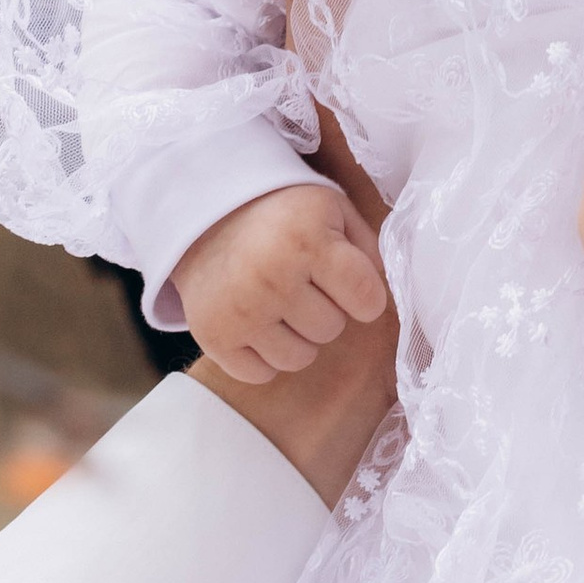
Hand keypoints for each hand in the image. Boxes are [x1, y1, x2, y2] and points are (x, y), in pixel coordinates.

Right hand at [176, 177, 388, 382]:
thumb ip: (367, 248)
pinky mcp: (212, 337)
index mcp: (307, 242)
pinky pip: (261, 373)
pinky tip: (255, 322)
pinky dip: (263, 354)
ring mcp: (240, 312)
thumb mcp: (330, 209)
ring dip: (296, 336)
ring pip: (299, 358)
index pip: (368, 301)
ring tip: (278, 302)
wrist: (200, 213)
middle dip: (324, 309)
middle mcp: (272, 279)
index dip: (361, 293)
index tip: (343, 279)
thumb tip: (383, 295)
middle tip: (299, 281)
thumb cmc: (279, 213)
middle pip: (331, 330)